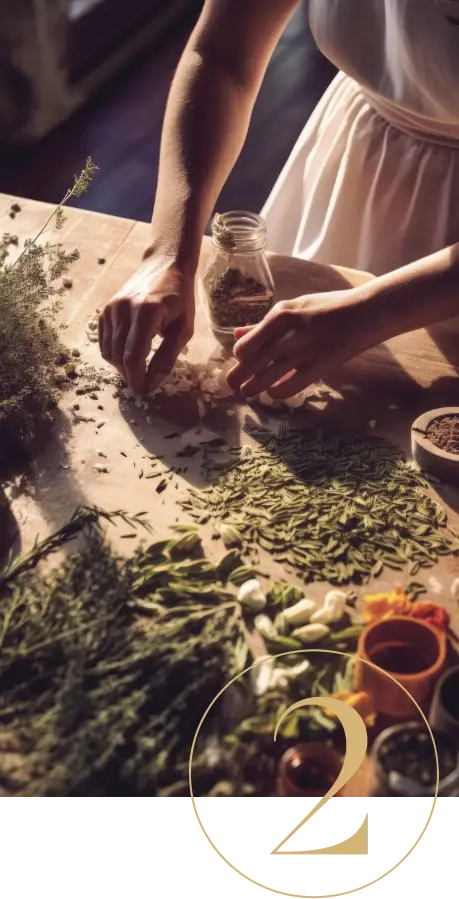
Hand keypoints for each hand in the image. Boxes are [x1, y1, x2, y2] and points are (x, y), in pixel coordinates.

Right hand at [99, 257, 194, 393]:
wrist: (164, 264)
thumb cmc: (180, 298)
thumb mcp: (183, 329)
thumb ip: (167, 357)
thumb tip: (152, 383)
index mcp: (146, 313)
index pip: (133, 356)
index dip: (137, 379)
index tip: (145, 391)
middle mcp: (123, 310)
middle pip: (118, 357)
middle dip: (129, 376)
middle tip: (143, 384)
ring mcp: (111, 308)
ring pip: (108, 351)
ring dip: (121, 367)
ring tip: (137, 371)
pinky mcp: (105, 310)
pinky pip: (103, 341)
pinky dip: (113, 355)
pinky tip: (128, 357)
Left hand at [227, 290, 369, 398]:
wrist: (365, 312)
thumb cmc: (327, 307)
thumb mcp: (293, 308)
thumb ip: (264, 324)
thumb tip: (237, 334)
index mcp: (279, 315)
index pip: (245, 345)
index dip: (239, 357)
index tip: (242, 361)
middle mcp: (288, 334)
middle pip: (250, 364)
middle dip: (237, 377)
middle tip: (233, 384)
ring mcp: (303, 353)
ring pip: (265, 379)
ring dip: (253, 388)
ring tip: (248, 392)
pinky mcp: (318, 368)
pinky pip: (288, 388)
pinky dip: (276, 393)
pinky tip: (274, 392)